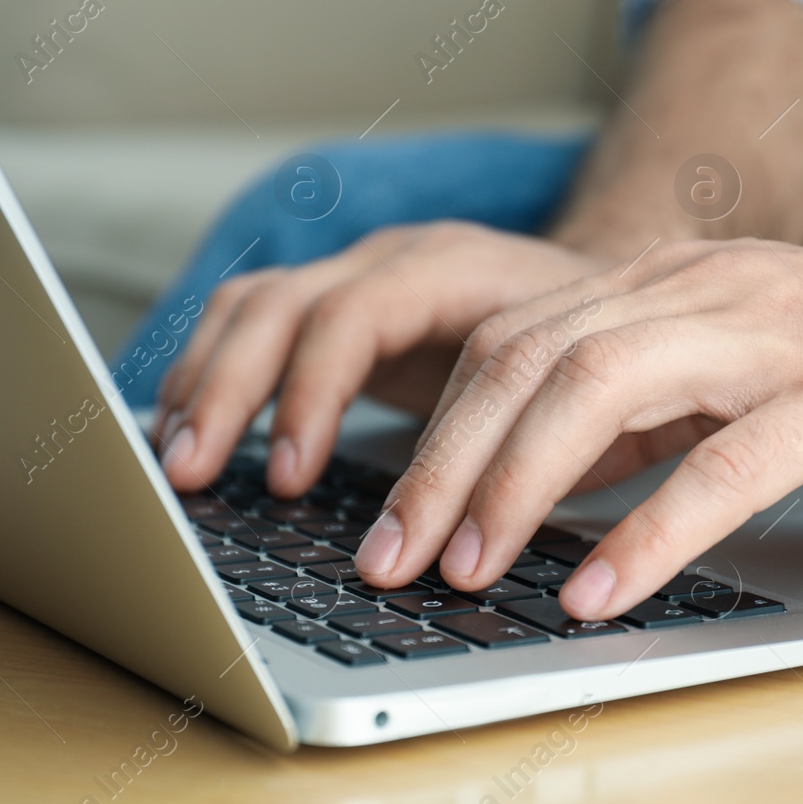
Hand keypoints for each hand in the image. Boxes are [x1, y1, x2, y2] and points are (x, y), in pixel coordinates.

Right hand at [154, 222, 605, 494]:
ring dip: (205, 382)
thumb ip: (538, 451)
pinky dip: (215, 371)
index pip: (356, 316)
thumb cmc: (615, 353)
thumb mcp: (596, 395)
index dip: (313, 396)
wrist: (623, 295)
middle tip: (194, 477)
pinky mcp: (346, 304)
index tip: (291, 480)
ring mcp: (366, 274)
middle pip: (284, 305)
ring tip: (179, 462)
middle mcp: (400, 259)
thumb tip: (483, 544)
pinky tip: (191, 428)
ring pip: (255, 306)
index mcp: (459, 269)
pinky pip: (257, 320)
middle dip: (228, 392)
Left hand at [354, 239, 802, 618]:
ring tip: (468, 570)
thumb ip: (643, 404)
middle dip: (445, 462)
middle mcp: (703, 291)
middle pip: (532, 357)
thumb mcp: (733, 367)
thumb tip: (539, 484)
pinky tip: (599, 589)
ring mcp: (774, 336)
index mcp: (668, 283)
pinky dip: (651, 528)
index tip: (386, 517)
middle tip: (392, 557)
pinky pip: (726, 460)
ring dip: (516, 484)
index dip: (435, 427)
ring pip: (602, 385)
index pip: (514, 337)